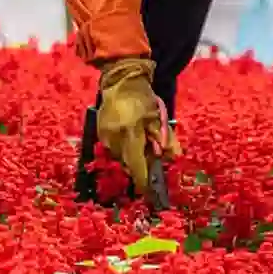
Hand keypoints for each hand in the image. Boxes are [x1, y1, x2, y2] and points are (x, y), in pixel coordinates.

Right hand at [95, 58, 178, 194]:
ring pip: (120, 156)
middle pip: (128, 163)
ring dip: (131, 155)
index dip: (144, 182)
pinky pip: (113, 147)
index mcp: (130, 134)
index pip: (137, 166)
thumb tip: (172, 158)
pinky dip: (123, 147)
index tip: (150, 193)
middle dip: (140, 164)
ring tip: (140, 140)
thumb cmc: (143, 98)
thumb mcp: (159, 118)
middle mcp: (114, 138)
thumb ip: (166, 139)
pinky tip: (130, 136)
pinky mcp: (99, 132)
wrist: (120, 80)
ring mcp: (104, 135)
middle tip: (151, 155)